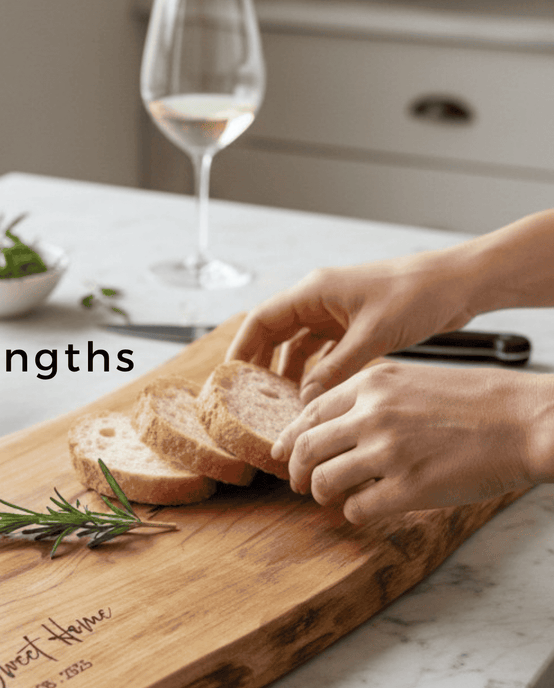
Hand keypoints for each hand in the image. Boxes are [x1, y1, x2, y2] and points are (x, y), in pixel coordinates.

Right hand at [226, 250, 476, 402]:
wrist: (458, 284)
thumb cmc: (418, 295)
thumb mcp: (372, 336)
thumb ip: (335, 369)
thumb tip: (305, 400)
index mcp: (314, 291)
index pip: (261, 320)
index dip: (240, 349)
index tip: (228, 378)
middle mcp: (318, 299)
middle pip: (273, 333)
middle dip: (259, 365)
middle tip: (249, 398)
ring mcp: (335, 312)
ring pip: (296, 344)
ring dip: (287, 372)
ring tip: (281, 402)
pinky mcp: (352, 325)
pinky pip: (320, 350)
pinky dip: (313, 371)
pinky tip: (312, 394)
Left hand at [272, 362, 550, 524]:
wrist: (529, 421)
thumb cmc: (479, 402)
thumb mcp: (415, 379)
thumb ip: (373, 398)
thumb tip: (335, 426)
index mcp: (373, 384)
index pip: (309, 412)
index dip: (290, 438)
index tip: (284, 454)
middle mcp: (373, 414)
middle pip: (306, 448)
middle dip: (298, 472)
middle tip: (301, 485)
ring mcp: (388, 451)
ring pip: (324, 480)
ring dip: (323, 495)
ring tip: (334, 499)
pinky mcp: (408, 487)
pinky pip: (356, 508)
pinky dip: (354, 513)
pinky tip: (366, 509)